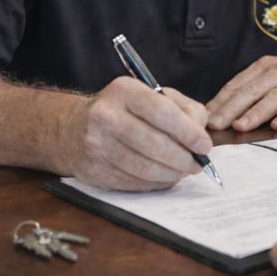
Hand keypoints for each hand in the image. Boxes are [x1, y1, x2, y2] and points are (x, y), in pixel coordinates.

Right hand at [62, 76, 212, 190]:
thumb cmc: (123, 110)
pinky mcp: (93, 170)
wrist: (72, 129)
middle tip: (197, 165)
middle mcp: (105, 115)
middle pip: (153, 143)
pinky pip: (132, 182)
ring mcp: (96, 145)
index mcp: (123, 91)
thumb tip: (200, 132)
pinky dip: (154, 184)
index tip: (204, 146)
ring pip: (143, 167)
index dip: (188, 132)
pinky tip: (164, 178)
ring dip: (170, 174)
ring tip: (183, 172)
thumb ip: (183, 107)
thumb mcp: (152, 95)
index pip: (162, 112)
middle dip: (182, 158)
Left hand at [206, 49, 276, 131]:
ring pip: (273, 97)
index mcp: (267, 67)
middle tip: (214, 125)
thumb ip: (257, 86)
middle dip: (230, 109)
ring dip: (256, 112)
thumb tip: (227, 108)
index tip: (203, 116)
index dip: (220, 100)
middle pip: (251, 91)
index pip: (237, 84)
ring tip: (241, 126)